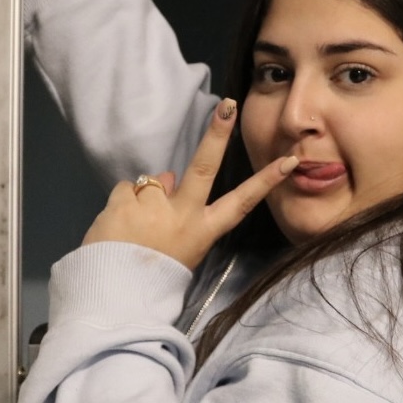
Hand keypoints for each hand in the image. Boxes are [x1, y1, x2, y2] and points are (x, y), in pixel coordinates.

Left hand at [82, 99, 298, 269]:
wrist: (113, 295)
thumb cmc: (151, 278)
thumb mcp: (179, 250)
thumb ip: (178, 212)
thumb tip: (168, 178)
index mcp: (201, 232)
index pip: (241, 203)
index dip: (266, 181)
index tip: (290, 160)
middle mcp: (182, 215)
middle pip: (203, 167)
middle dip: (216, 135)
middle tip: (226, 107)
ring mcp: (153, 206)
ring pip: (153, 182)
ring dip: (145, 198)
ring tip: (134, 230)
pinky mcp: (124, 202)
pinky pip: (125, 189)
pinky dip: (122, 204)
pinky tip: (118, 228)